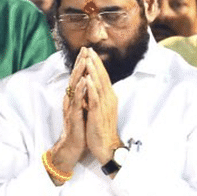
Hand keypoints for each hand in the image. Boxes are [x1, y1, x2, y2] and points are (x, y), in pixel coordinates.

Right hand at [50, 47, 88, 178]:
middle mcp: (70, 99)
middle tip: (85, 49)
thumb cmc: (79, 128)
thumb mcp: (82, 109)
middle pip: (74, 77)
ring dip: (79, 72)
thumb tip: (87, 85)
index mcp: (74, 98)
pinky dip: (80, 89)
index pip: (78, 77)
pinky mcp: (73, 115)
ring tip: (84, 60)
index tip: (87, 51)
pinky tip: (84, 80)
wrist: (72, 147)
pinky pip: (77, 100)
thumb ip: (83, 97)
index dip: (82, 64)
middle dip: (80, 63)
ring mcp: (70, 107)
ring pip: (74, 86)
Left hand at [84, 48, 121, 164]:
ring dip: (93, 71)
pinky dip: (91, 88)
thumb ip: (98, 96)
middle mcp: (108, 98)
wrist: (106, 146)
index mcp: (109, 96)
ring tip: (88, 59)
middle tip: (89, 49)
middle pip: (102, 77)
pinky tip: (87, 79)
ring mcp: (104, 106)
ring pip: (99, 85)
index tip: (91, 52)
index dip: (97, 63)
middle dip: (95, 62)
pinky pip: (94, 99)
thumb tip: (92, 84)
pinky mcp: (98, 114)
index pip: (103, 76)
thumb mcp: (101, 108)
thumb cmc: (102, 127)